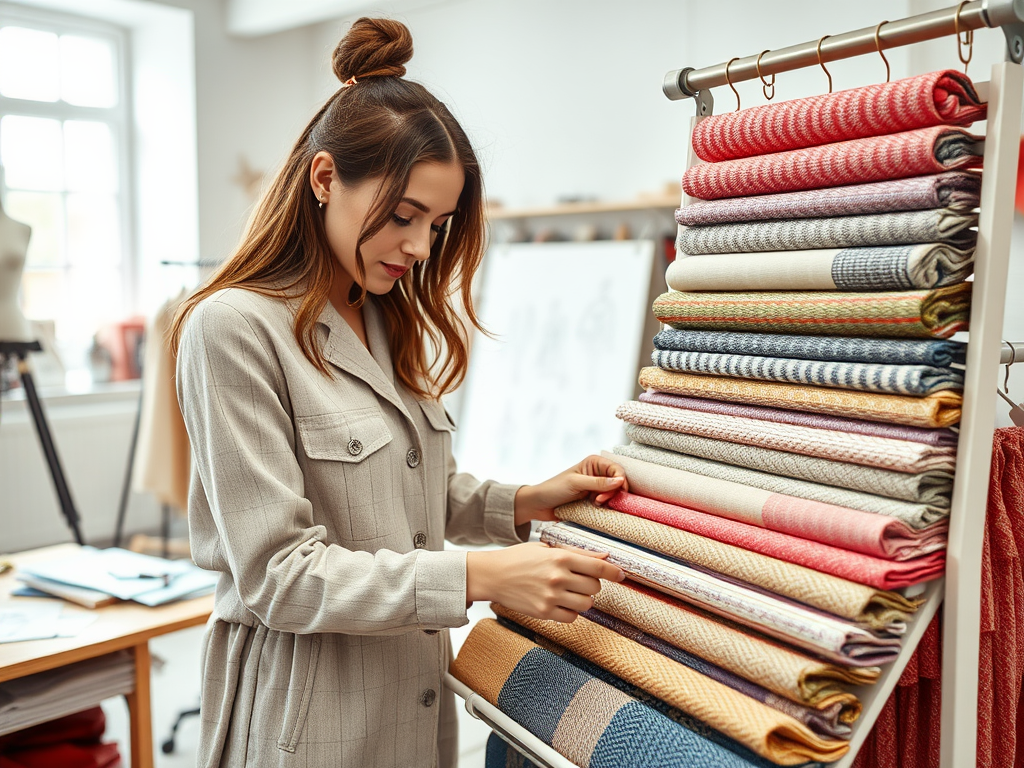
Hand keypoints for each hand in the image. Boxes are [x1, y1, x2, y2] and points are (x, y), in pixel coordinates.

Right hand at [466, 542, 624, 622]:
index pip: (598, 566)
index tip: (621, 575)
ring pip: (586, 604)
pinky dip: (570, 612)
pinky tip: (561, 603)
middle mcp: (558, 577)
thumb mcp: (547, 547)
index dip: (614, 572)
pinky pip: (571, 617)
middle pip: (594, 587)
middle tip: (580, 580)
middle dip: (592, 584)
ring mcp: (551, 597)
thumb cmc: (519, 558)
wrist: (492, 575)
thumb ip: (577, 553)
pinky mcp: (543, 612)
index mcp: (560, 557)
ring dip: (583, 599)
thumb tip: (604, 556)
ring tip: (571, 592)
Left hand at [514, 454, 628, 525]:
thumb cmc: (554, 489)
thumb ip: (598, 482)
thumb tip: (620, 480)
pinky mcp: (594, 499)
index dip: (619, 481)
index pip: (617, 470)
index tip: (608, 493)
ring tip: (595, 503)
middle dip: (613, 492)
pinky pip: (608, 502)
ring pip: (615, 494)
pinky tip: (596, 507)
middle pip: (619, 482)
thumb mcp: (575, 484)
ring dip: (609, 500)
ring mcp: (597, 487)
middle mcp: (598, 473)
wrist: (540, 504)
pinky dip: (606, 506)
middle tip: (598, 501)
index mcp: (594, 463)